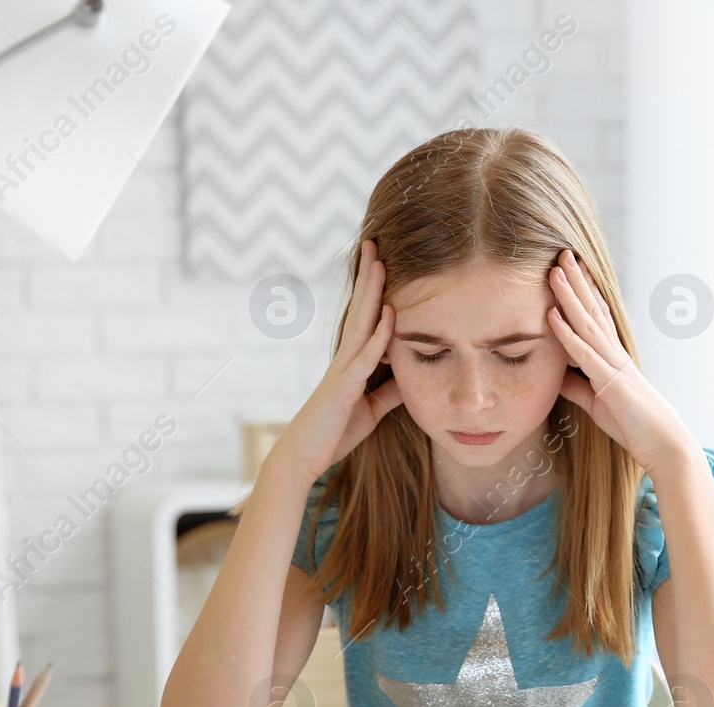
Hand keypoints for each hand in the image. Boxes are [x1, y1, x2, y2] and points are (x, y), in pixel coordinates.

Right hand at [271, 239, 403, 483]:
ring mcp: (341, 370)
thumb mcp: (370, 410)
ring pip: (359, 323)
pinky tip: (390, 314)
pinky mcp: (342, 387)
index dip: (373, 290)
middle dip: (368, 276)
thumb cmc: (333, 434)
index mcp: (350, 362)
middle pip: (359, 309)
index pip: (364, 318)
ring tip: (379, 261)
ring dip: (371, 292)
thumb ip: (388, 393)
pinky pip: (364, 357)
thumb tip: (409, 378)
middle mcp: (344, 358)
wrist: (304, 458)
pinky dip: (379, 335)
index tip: (382, 260)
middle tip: (375, 241)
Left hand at [546, 249, 689, 473]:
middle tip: (561, 254)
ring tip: (555, 272)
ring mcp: (613, 365)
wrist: (664, 444)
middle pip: (592, 310)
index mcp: (613, 357)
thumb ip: (577, 386)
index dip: (583, 292)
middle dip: (576, 281)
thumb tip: (556, 375)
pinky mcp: (610, 383)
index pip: (596, 317)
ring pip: (587, 323)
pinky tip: (552, 317)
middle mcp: (614, 354)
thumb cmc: (634, 425)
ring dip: (569, 297)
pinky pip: (584, 354)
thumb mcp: (597, 403)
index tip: (570, 270)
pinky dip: (567, 335)